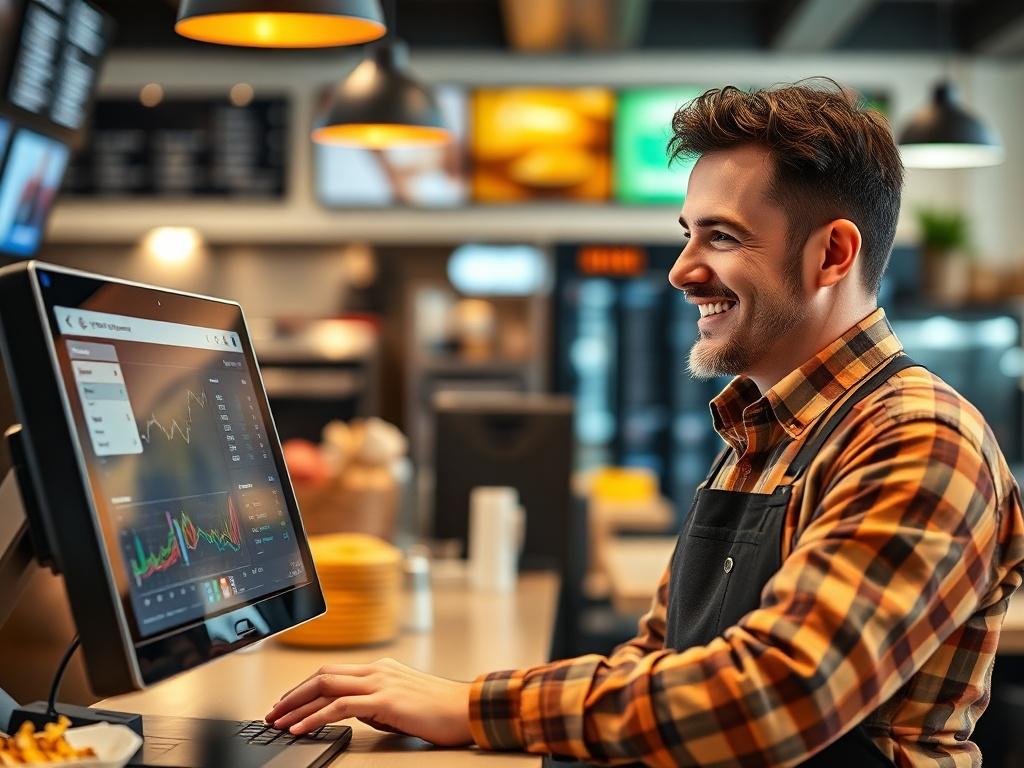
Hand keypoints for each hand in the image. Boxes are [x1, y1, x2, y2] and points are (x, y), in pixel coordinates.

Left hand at [264, 657, 473, 745]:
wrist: (467, 710)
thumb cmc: (440, 711)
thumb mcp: (400, 704)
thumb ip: (375, 704)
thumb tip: (352, 712)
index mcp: (380, 668)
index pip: (332, 673)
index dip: (304, 688)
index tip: (286, 705)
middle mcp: (377, 670)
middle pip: (322, 676)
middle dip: (292, 695)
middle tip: (272, 713)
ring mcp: (380, 682)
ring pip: (325, 687)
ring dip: (297, 706)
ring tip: (278, 722)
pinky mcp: (385, 700)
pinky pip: (340, 707)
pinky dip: (315, 717)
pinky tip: (301, 728)